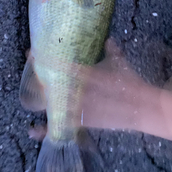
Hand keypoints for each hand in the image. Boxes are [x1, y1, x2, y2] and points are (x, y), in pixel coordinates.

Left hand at [29, 38, 147, 140]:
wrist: (143, 108)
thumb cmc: (131, 83)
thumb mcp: (121, 64)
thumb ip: (112, 52)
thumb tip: (108, 40)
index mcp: (87, 73)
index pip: (62, 66)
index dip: (47, 60)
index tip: (33, 52)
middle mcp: (80, 90)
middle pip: (54, 84)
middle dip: (41, 75)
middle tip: (30, 65)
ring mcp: (80, 107)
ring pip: (54, 103)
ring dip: (42, 97)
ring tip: (29, 92)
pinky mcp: (83, 122)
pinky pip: (61, 127)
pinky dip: (46, 130)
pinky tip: (32, 131)